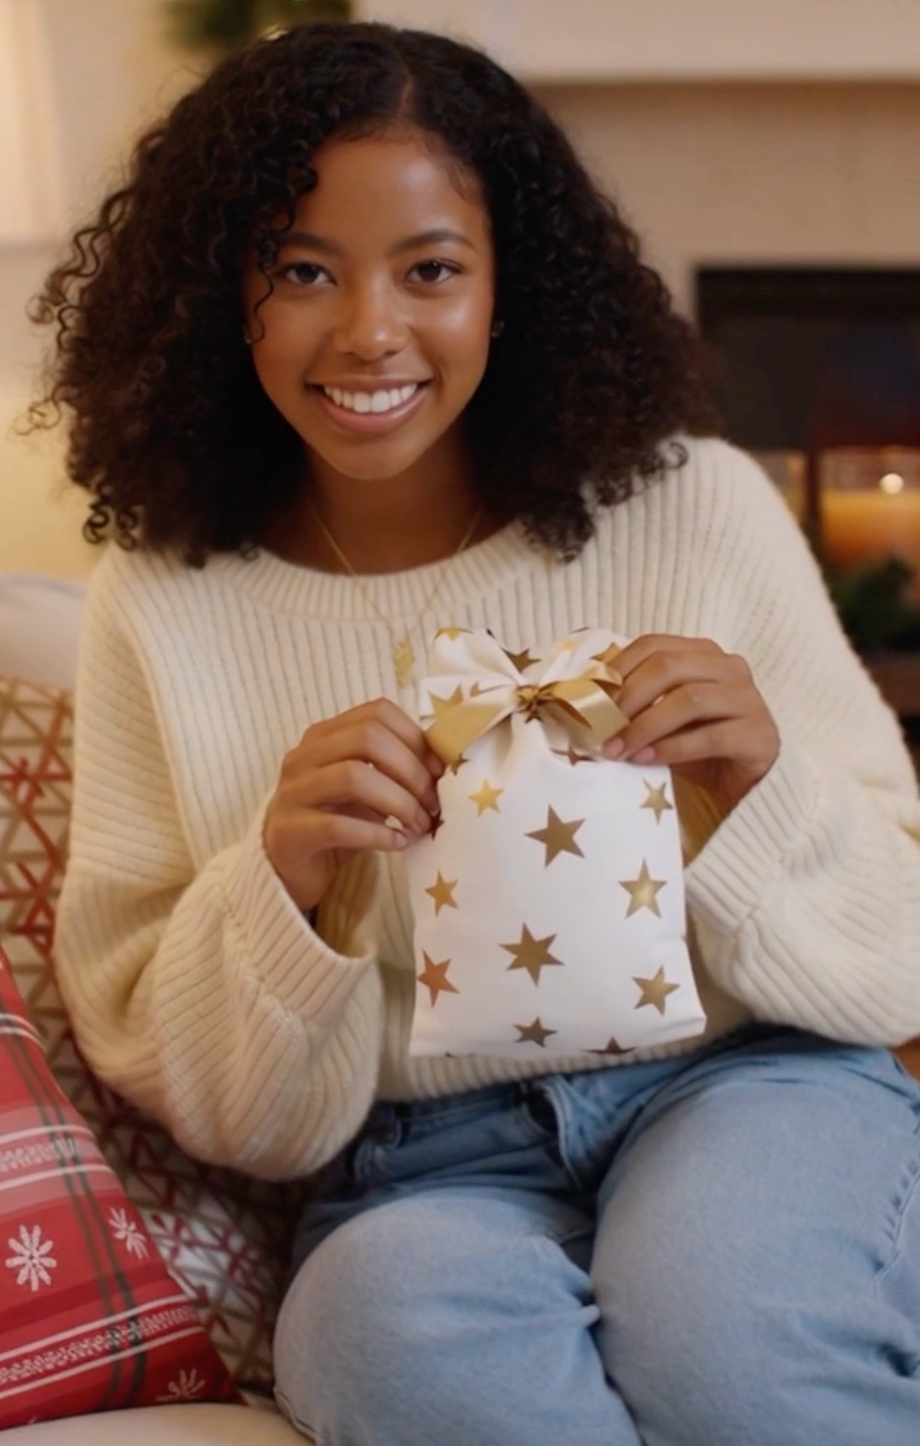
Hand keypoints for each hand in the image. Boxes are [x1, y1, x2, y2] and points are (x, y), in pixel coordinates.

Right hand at [263, 699, 443, 912]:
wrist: (288, 869)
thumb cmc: (336, 822)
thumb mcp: (366, 789)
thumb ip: (393, 770)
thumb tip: (446, 767)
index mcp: (324, 736)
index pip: (376, 713)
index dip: (416, 737)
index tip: (440, 770)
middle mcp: (303, 756)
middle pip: (367, 738)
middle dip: (411, 771)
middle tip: (433, 804)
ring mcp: (292, 792)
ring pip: (353, 777)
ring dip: (399, 802)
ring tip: (419, 825)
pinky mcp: (289, 832)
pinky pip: (338, 826)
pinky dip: (377, 834)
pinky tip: (397, 844)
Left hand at [601, 635, 779, 812]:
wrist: (740, 782)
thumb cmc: (694, 745)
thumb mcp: (660, 717)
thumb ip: (635, 702)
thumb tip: (587, 703)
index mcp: (703, 653)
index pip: (654, 645)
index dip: (618, 668)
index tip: (590, 697)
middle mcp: (729, 667)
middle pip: (669, 666)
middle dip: (628, 697)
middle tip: (599, 728)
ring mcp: (748, 699)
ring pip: (688, 699)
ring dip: (644, 726)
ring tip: (618, 749)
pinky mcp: (758, 735)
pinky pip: (709, 737)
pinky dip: (671, 748)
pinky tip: (646, 760)